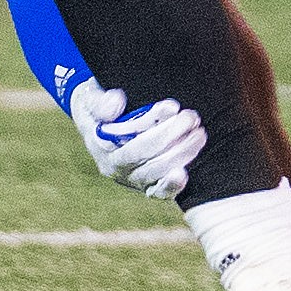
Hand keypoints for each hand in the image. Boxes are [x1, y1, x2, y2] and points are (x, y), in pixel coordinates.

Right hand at [67, 79, 205, 201]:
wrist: (97, 126)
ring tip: (198, 134)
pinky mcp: (145, 187)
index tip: (172, 106)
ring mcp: (130, 179)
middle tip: (191, 117)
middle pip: (144, 155)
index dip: (150, 121)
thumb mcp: (91, 98)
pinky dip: (171, 186)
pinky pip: (158, 192)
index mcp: (100, 144)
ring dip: (180, 154)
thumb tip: (116, 102)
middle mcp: (114, 166)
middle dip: (171, 135)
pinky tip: (184, 173)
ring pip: (154, 173)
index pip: (126, 135)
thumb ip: (100, 102)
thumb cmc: (99, 109)